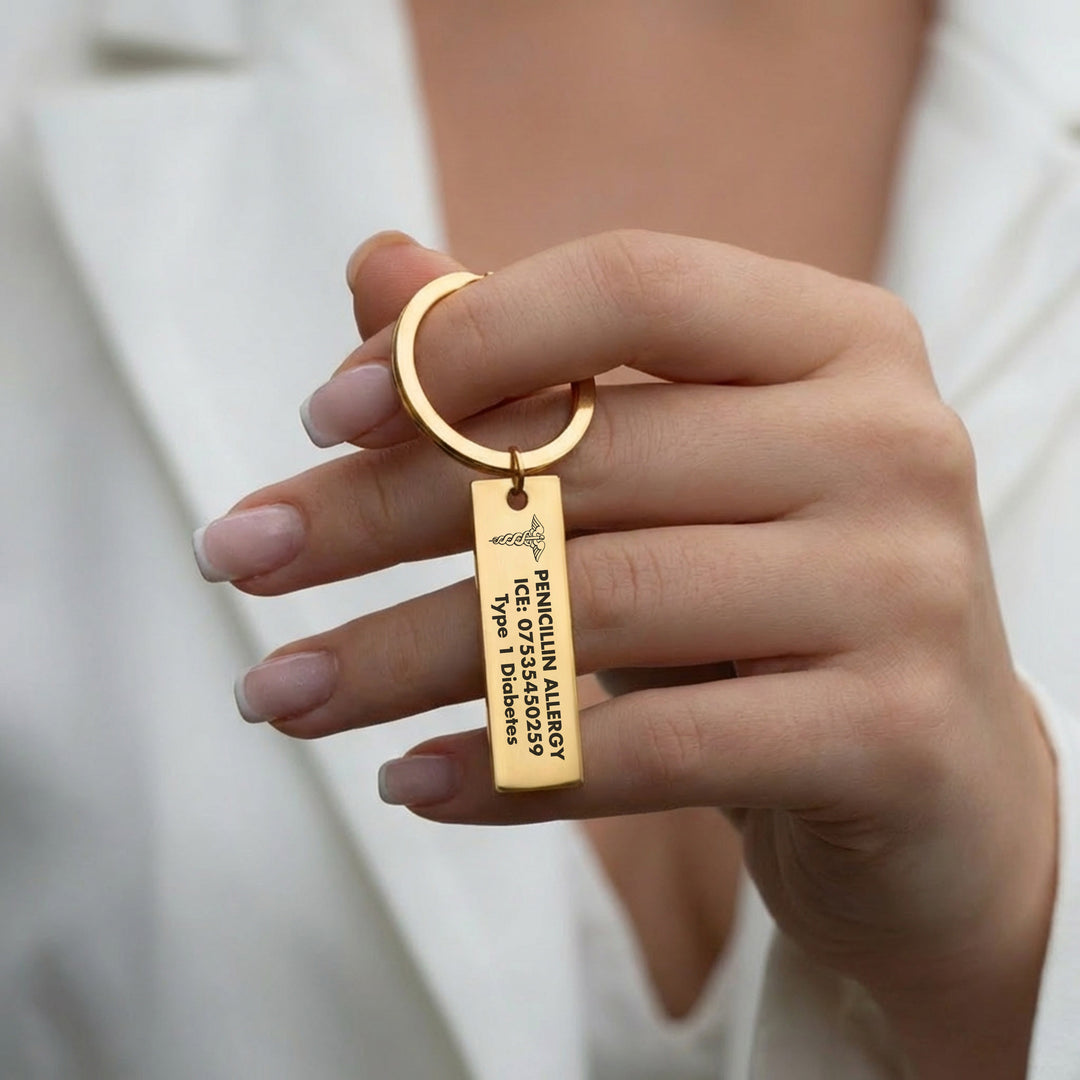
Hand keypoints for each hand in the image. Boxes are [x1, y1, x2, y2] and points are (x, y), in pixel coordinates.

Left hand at [196, 229, 1055, 1076]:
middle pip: (584, 458)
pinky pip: (654, 747)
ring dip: (405, 657)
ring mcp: (908, 586)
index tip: (317, 415)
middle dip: (378, 515)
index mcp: (838, 340)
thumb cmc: (774, 601)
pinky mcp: (896, 730)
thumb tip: (378, 272)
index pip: (630, 285)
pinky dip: (511, 767)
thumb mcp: (675, 469)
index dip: (461, 338)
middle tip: (238, 560)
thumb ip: (536, 366)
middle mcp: (891, 441)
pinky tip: (410, 783)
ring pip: (600, 605)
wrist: (939, 776)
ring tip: (283, 694)